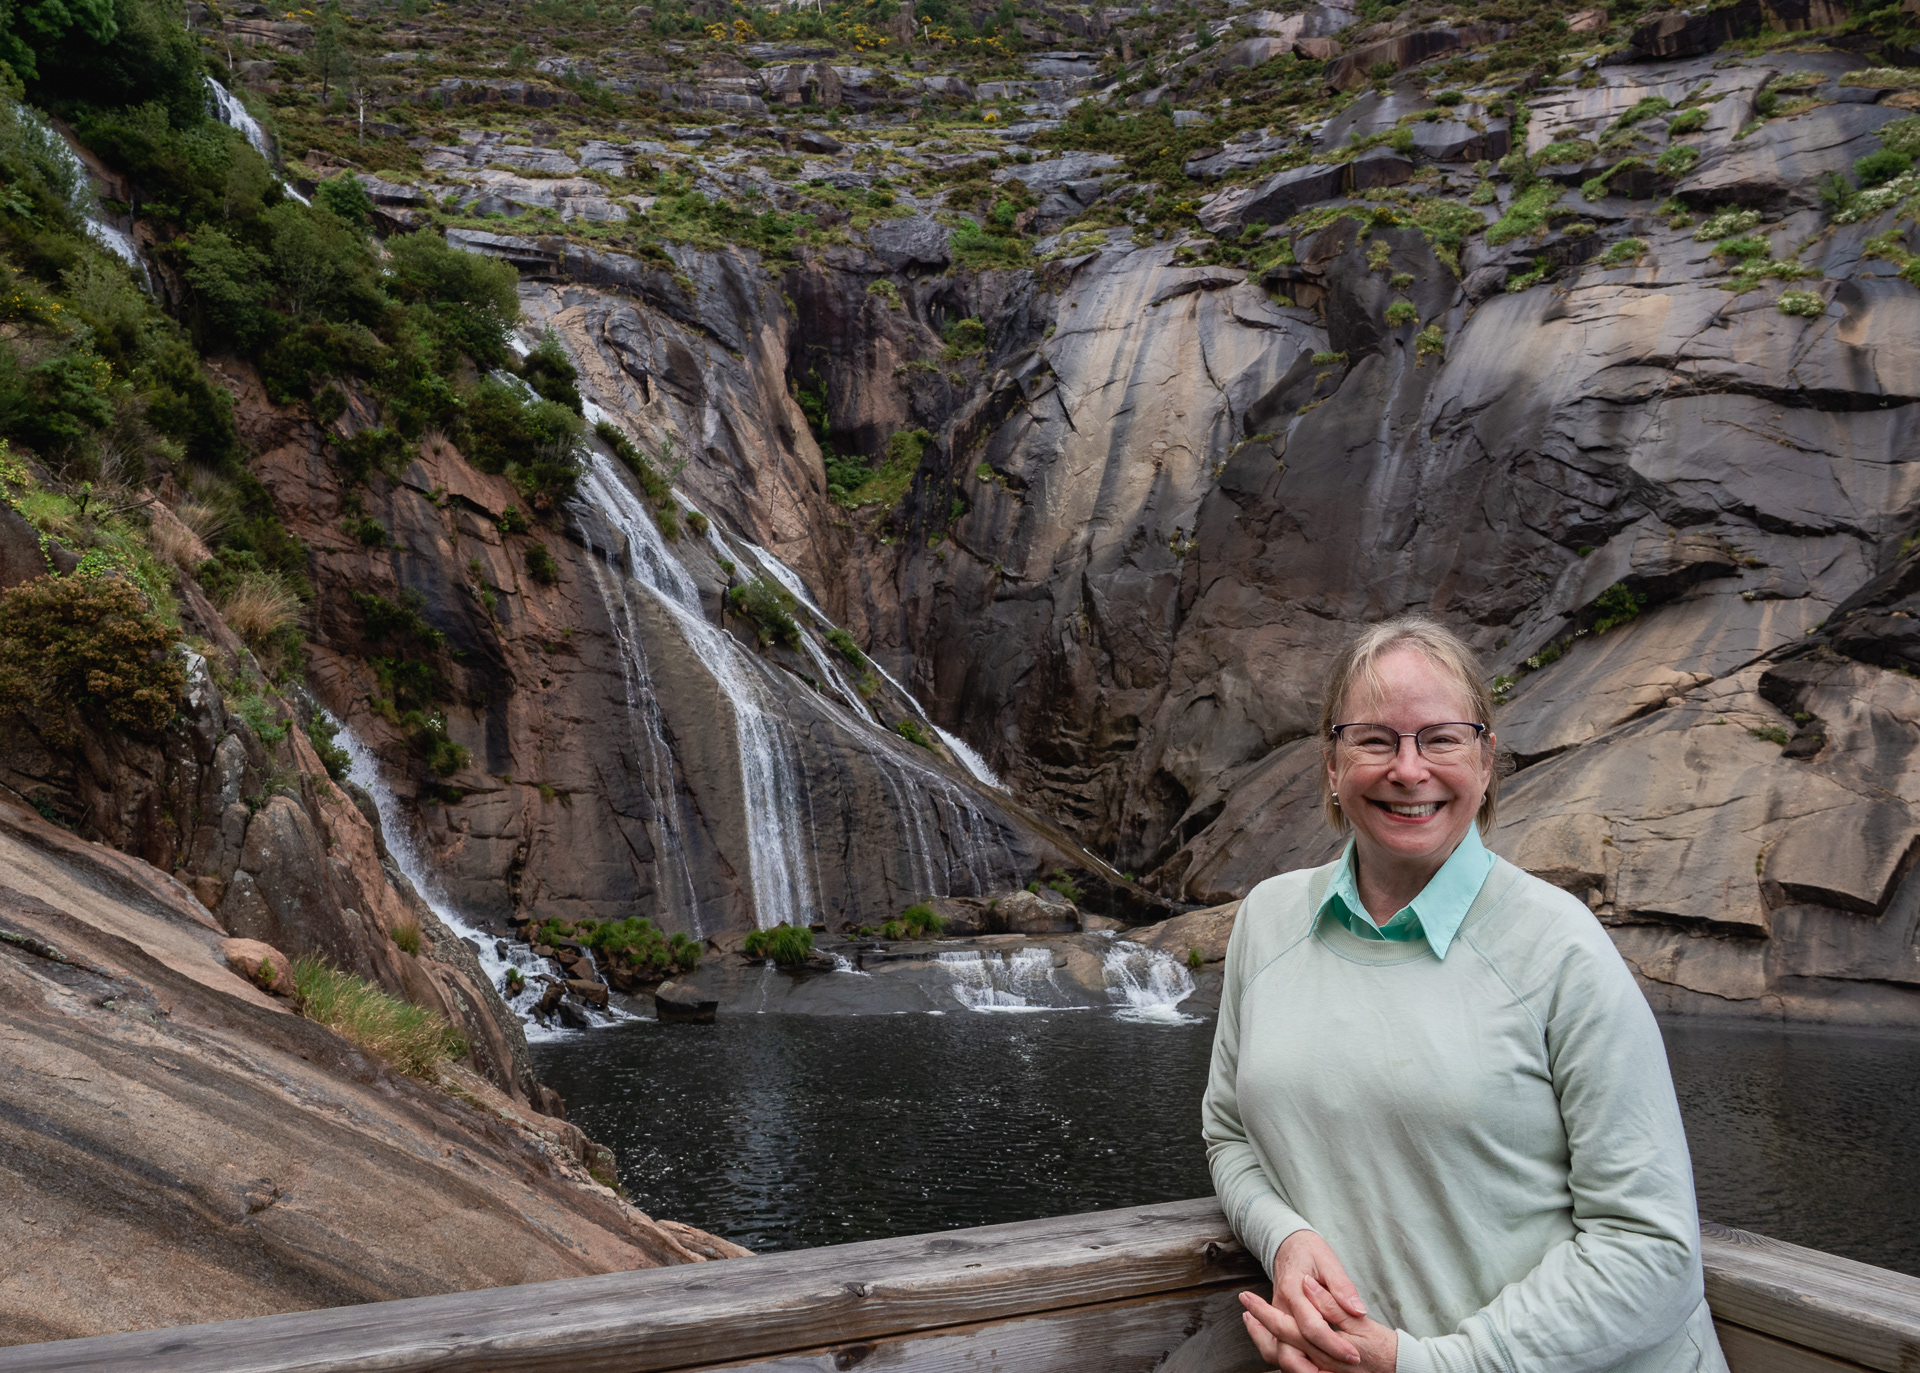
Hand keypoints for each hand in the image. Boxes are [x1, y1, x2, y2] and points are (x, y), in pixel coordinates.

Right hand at [1238, 1230, 1395, 1372]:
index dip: (1333, 1344)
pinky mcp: (1278, 1322)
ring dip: (1299, 1369)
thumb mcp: (1329, 1261)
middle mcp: (1281, 1307)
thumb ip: (1342, 1286)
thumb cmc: (1310, 1252)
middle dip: (1313, 1367)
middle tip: (1340, 1372)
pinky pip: (1278, 1349)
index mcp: (1293, 1290)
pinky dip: (1292, 1363)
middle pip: (1289, 1347)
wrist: (1287, 1245)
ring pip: (1278, 1353)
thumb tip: (1357, 1309)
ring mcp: (1277, 1316)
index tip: (1353, 1355)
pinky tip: (1311, 1370)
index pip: (1311, 1326)